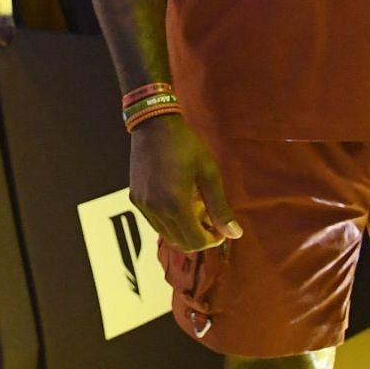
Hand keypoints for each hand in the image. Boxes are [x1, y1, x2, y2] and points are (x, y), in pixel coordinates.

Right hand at [128, 115, 243, 251]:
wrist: (154, 125)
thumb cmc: (185, 146)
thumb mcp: (209, 174)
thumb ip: (220, 207)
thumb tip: (234, 234)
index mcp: (176, 204)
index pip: (195, 242)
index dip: (211, 240)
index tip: (221, 229)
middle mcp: (156, 209)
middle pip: (180, 243)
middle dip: (199, 236)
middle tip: (209, 219)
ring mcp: (143, 205)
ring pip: (166, 234)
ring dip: (183, 230)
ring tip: (194, 209)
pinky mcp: (136, 198)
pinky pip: (154, 222)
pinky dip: (169, 221)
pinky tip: (178, 202)